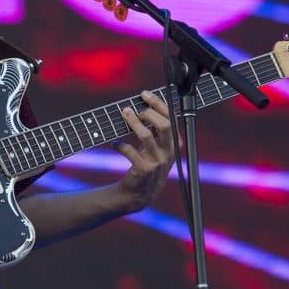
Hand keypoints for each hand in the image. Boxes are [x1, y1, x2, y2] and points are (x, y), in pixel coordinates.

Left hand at [113, 90, 175, 211]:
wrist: (139, 194)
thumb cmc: (146, 164)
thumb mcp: (155, 148)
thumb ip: (153, 130)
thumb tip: (139, 105)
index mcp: (174, 143)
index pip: (171, 118)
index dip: (158, 103)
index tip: (144, 94)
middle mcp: (169, 152)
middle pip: (165, 125)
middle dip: (148, 112)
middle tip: (132, 108)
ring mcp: (157, 162)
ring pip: (147, 136)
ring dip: (133, 123)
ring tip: (124, 114)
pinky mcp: (144, 170)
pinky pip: (131, 152)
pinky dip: (120, 145)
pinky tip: (114, 142)